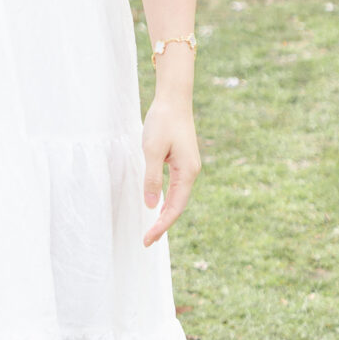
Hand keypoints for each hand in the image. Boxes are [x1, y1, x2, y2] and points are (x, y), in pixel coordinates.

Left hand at [141, 90, 198, 245]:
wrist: (173, 99)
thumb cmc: (162, 122)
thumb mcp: (152, 151)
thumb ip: (152, 179)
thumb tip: (152, 205)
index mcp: (187, 172)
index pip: (175, 207)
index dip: (162, 225)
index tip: (148, 239)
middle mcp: (191, 172)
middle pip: (178, 205)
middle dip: (163, 224)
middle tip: (147, 241)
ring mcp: (188, 166)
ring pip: (177, 197)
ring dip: (165, 214)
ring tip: (153, 230)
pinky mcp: (182, 160)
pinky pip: (175, 186)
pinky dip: (167, 200)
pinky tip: (159, 206)